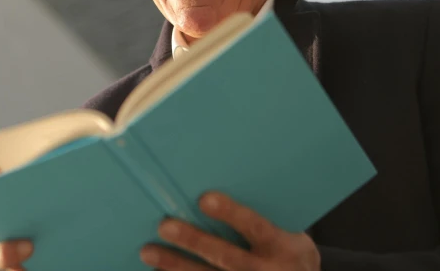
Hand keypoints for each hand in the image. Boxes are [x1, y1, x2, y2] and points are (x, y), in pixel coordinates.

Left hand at [140, 192, 319, 270]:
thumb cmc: (287, 250)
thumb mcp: (290, 233)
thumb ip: (263, 215)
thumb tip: (218, 178)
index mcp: (282, 247)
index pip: (255, 227)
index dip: (231, 214)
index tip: (204, 199)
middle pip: (225, 256)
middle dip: (193, 241)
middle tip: (164, 225)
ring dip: (175, 265)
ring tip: (148, 251)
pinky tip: (158, 270)